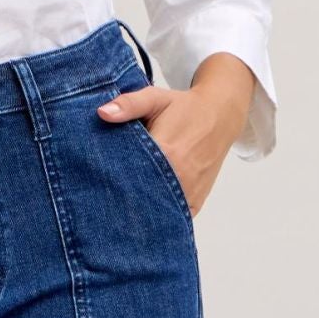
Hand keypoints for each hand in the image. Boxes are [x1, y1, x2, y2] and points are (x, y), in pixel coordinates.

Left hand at [96, 55, 255, 215]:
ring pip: (157, 213)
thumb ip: (129, 104)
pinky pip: (173, 218)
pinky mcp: (195, 203)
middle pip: (141, 198)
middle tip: (105, 196)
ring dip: (141, 210)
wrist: (220, 117)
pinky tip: (145, 209)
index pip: (130, 176)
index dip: (111, 180)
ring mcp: (189, 194)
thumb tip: (102, 113)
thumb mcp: (156, 99)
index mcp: (167, 153)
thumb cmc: (184, 108)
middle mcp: (180, 178)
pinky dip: (159, 216)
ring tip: (123, 204)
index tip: (98, 180)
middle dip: (122, 198)